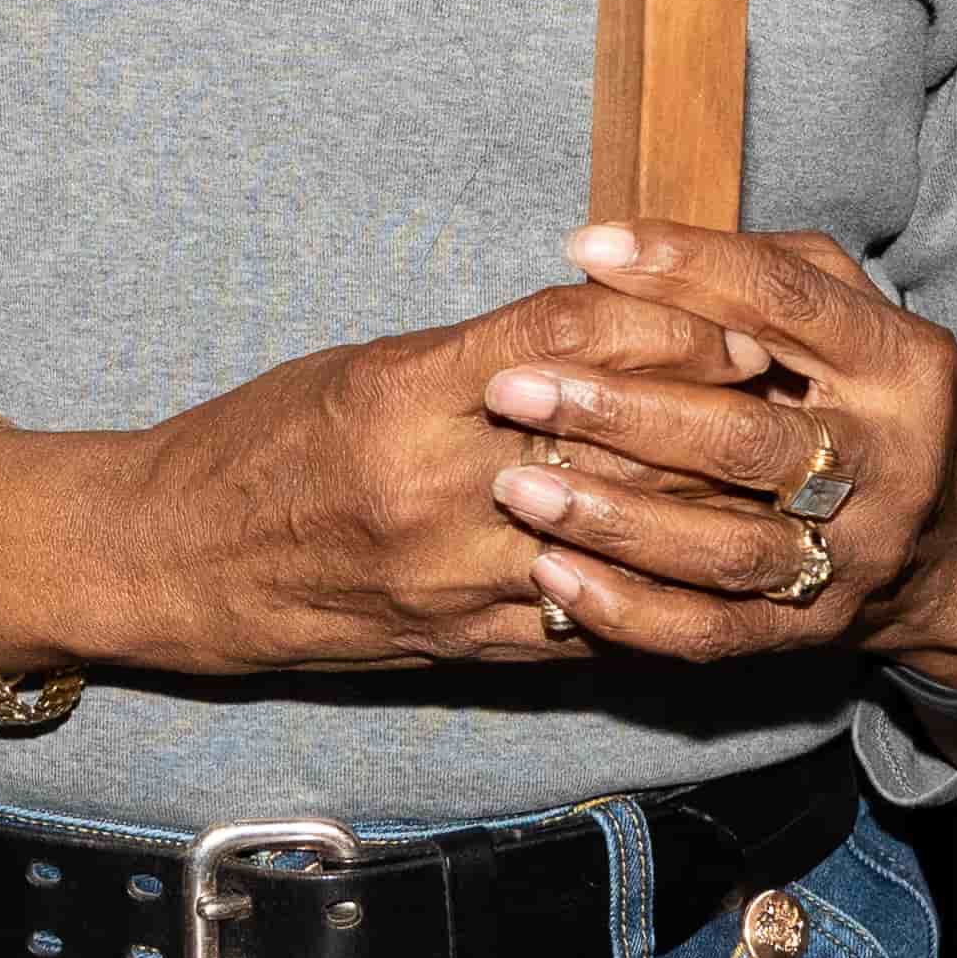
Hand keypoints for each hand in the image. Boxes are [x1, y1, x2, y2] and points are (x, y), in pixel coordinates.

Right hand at [0, 282, 774, 686]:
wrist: (167, 560)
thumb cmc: (264, 440)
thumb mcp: (372, 364)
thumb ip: (492, 352)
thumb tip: (618, 320)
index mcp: (409, 394)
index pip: (571, 345)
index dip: (667, 326)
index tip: (736, 313)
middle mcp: (435, 489)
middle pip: (614, 445)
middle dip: (710, 418)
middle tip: (789, 392)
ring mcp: (451, 578)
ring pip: (615, 539)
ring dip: (701, 510)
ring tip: (773, 481)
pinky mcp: (460, 644)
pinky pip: (583, 620)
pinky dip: (649, 588)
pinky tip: (706, 569)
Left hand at [477, 219, 956, 678]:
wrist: (941, 540)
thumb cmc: (862, 393)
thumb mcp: (842, 311)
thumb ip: (755, 272)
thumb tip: (622, 251)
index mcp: (901, 362)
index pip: (784, 300)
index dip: (684, 268)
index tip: (586, 248)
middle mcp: (889, 462)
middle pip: (745, 436)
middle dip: (622, 411)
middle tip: (516, 387)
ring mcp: (853, 557)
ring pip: (723, 546)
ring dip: (612, 519)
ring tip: (516, 484)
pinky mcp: (810, 630)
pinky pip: (709, 630)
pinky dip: (626, 607)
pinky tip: (553, 570)